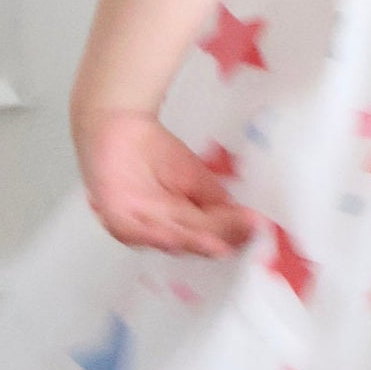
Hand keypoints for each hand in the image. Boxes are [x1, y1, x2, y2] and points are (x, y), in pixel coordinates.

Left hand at [74, 108, 259, 257]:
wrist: (118, 125)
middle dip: (215, 240)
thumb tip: (248, 219)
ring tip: (215, 244)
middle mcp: (158, 230)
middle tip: (238, 240)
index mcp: (177, 224)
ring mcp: (135, 227)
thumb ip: (216, 201)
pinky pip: (135, 233)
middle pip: (192, 239)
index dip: (231, 233)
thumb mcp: (194, 177)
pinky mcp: (114, 218)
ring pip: (168, 239)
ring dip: (191, 242)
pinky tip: (173, 234)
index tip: (256, 228)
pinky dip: (155, 234)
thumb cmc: (152, 151)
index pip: (209, 234)